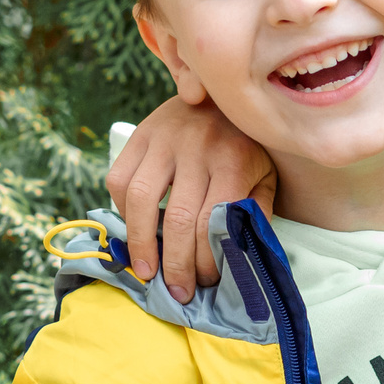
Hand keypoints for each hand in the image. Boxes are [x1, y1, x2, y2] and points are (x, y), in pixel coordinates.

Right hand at [107, 96, 275, 302]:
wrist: (221, 92)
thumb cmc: (247, 144)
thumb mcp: (264, 176)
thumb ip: (255, 212)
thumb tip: (240, 258)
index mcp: (234, 160)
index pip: (213, 223)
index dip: (206, 260)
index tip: (206, 283)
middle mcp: (198, 147)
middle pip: (178, 219)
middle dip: (175, 265)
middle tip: (177, 291)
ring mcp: (164, 138)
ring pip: (141, 200)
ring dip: (140, 243)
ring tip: (145, 272)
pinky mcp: (140, 134)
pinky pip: (119, 179)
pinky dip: (122, 211)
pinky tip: (135, 231)